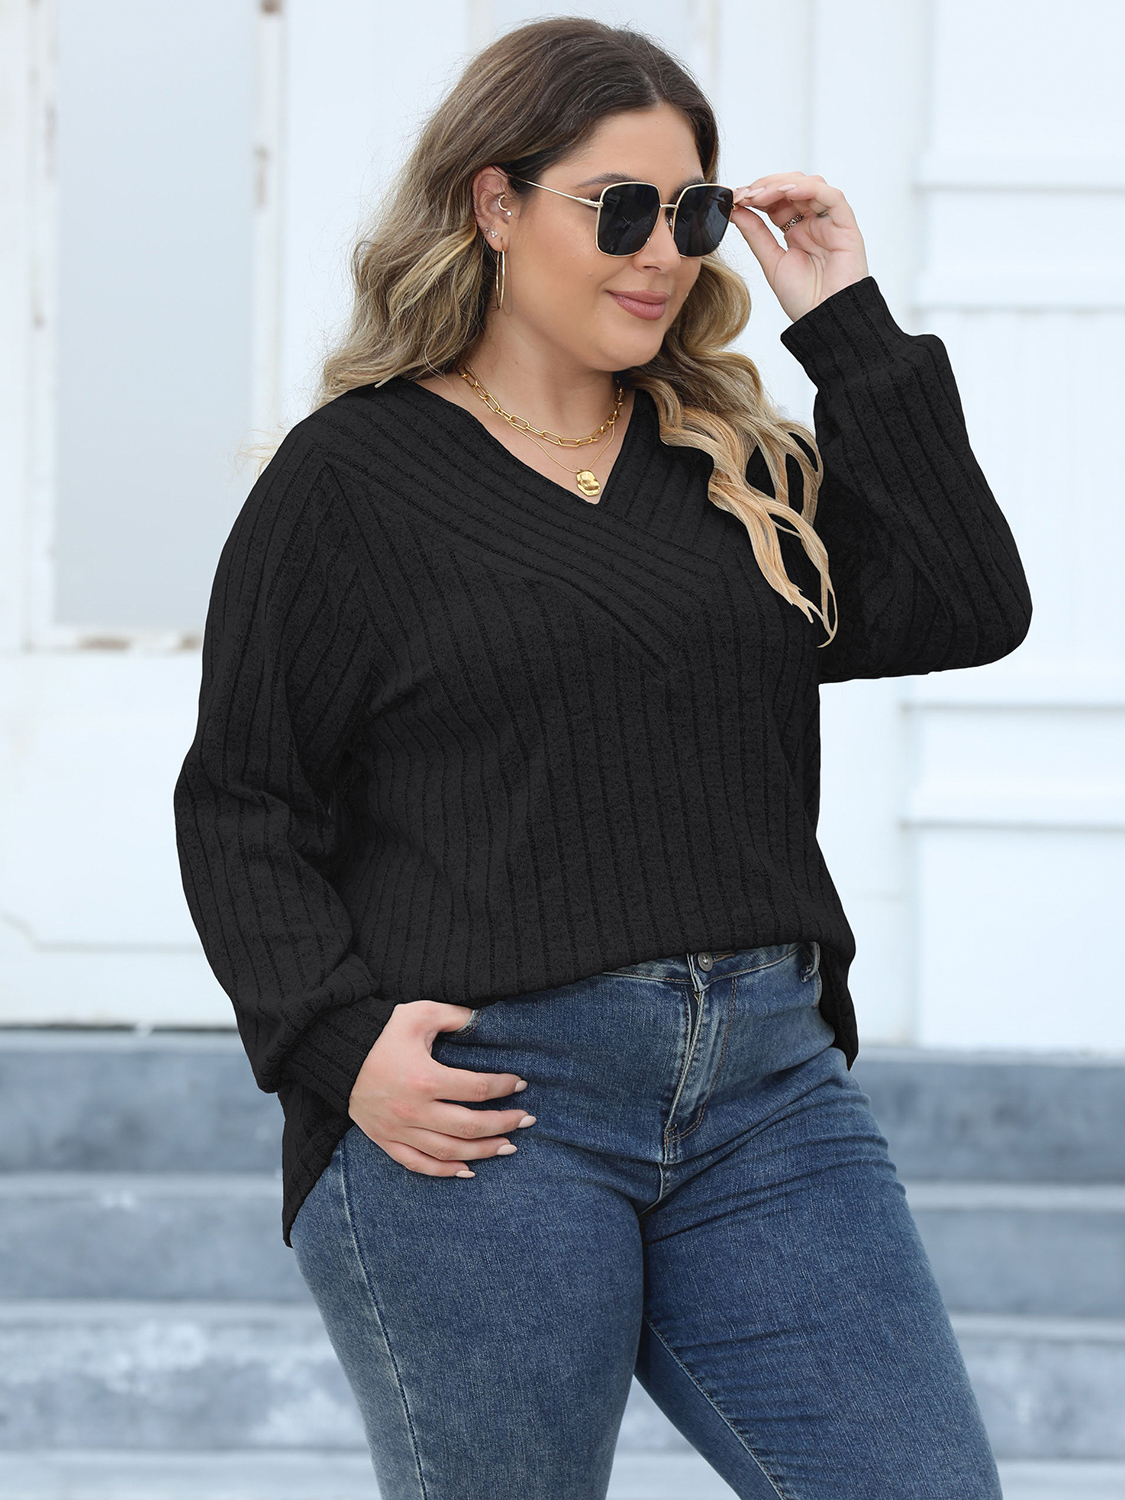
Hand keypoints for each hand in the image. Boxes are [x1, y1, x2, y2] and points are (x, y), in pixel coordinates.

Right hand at [347, 1000, 534, 1176]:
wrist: (336, 1053)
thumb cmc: (381, 1031)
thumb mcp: (419, 1013)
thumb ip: (455, 1016)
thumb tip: (484, 1021)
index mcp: (425, 1078)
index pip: (476, 1088)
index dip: (503, 1087)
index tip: (520, 1084)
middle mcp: (414, 1110)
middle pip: (469, 1126)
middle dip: (504, 1124)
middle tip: (527, 1119)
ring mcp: (399, 1130)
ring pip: (449, 1151)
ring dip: (483, 1151)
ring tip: (509, 1147)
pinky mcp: (386, 1140)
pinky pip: (418, 1165)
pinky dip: (445, 1171)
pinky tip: (468, 1169)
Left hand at [730, 172, 869, 322]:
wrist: (825, 320)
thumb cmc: (804, 299)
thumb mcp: (771, 262)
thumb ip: (755, 234)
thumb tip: (736, 210)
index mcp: (796, 230)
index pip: (777, 200)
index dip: (756, 194)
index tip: (735, 197)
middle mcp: (814, 222)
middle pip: (792, 187)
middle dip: (766, 186)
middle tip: (745, 194)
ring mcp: (830, 222)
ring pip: (811, 186)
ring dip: (783, 184)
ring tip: (761, 194)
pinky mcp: (846, 226)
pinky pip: (832, 198)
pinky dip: (810, 189)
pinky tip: (788, 192)